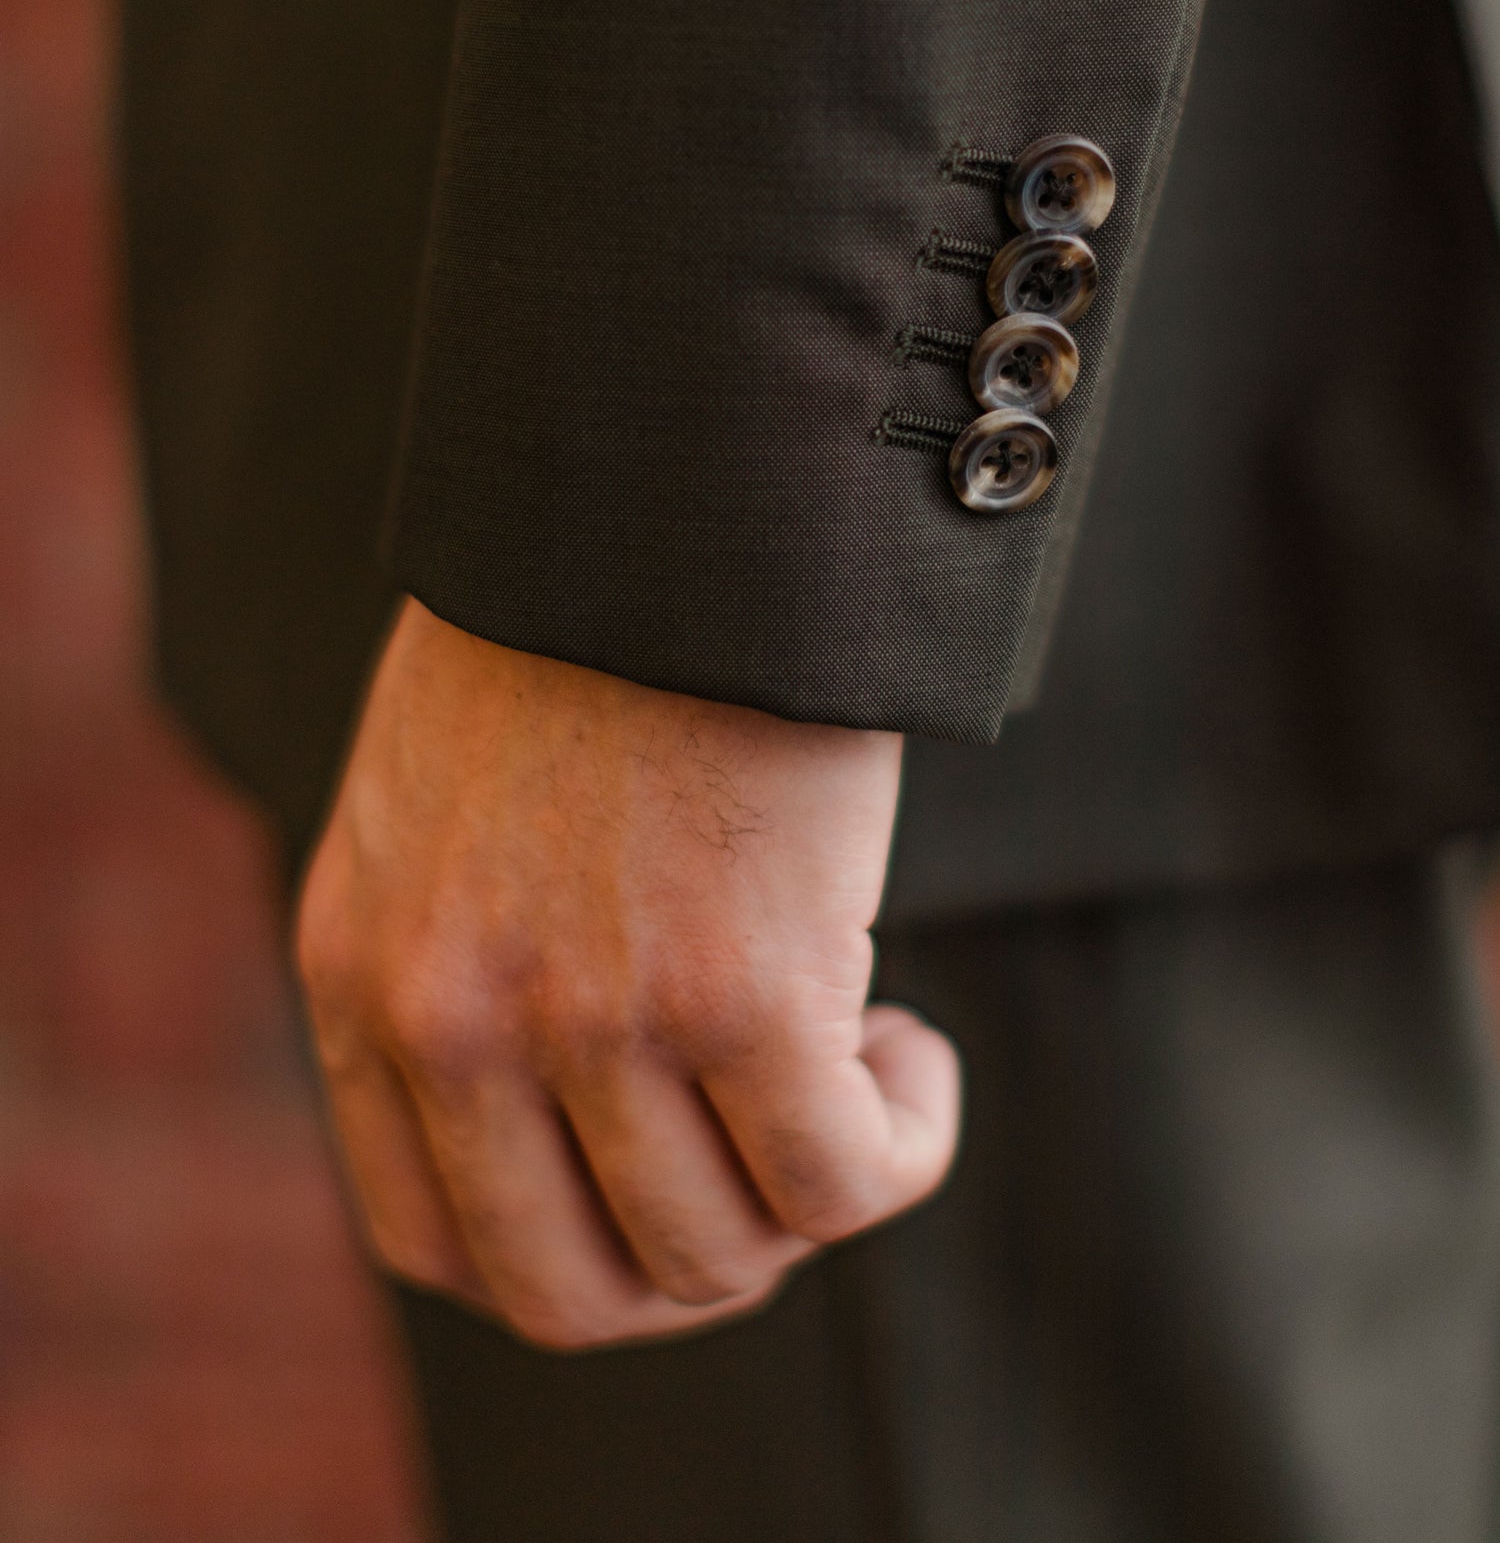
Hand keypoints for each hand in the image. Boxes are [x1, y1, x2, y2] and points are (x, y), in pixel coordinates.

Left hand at [296, 599, 960, 1349]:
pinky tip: (905, 1043)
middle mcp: (459, 1021)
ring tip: (847, 1056)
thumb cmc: (586, 625)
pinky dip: (904, 1140)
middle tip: (769, 1150)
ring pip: (723, 1255)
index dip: (570, 1258)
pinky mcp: (745, 988)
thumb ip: (464, 956)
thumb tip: (576, 1114)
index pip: (435, 1247)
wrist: (672, 485)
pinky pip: (848, 1180)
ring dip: (805, 1195)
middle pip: (579, 1295)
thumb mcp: (445, 806)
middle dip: (696, 1264)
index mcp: (363, 976)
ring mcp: (595, 1017)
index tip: (657, 1184)